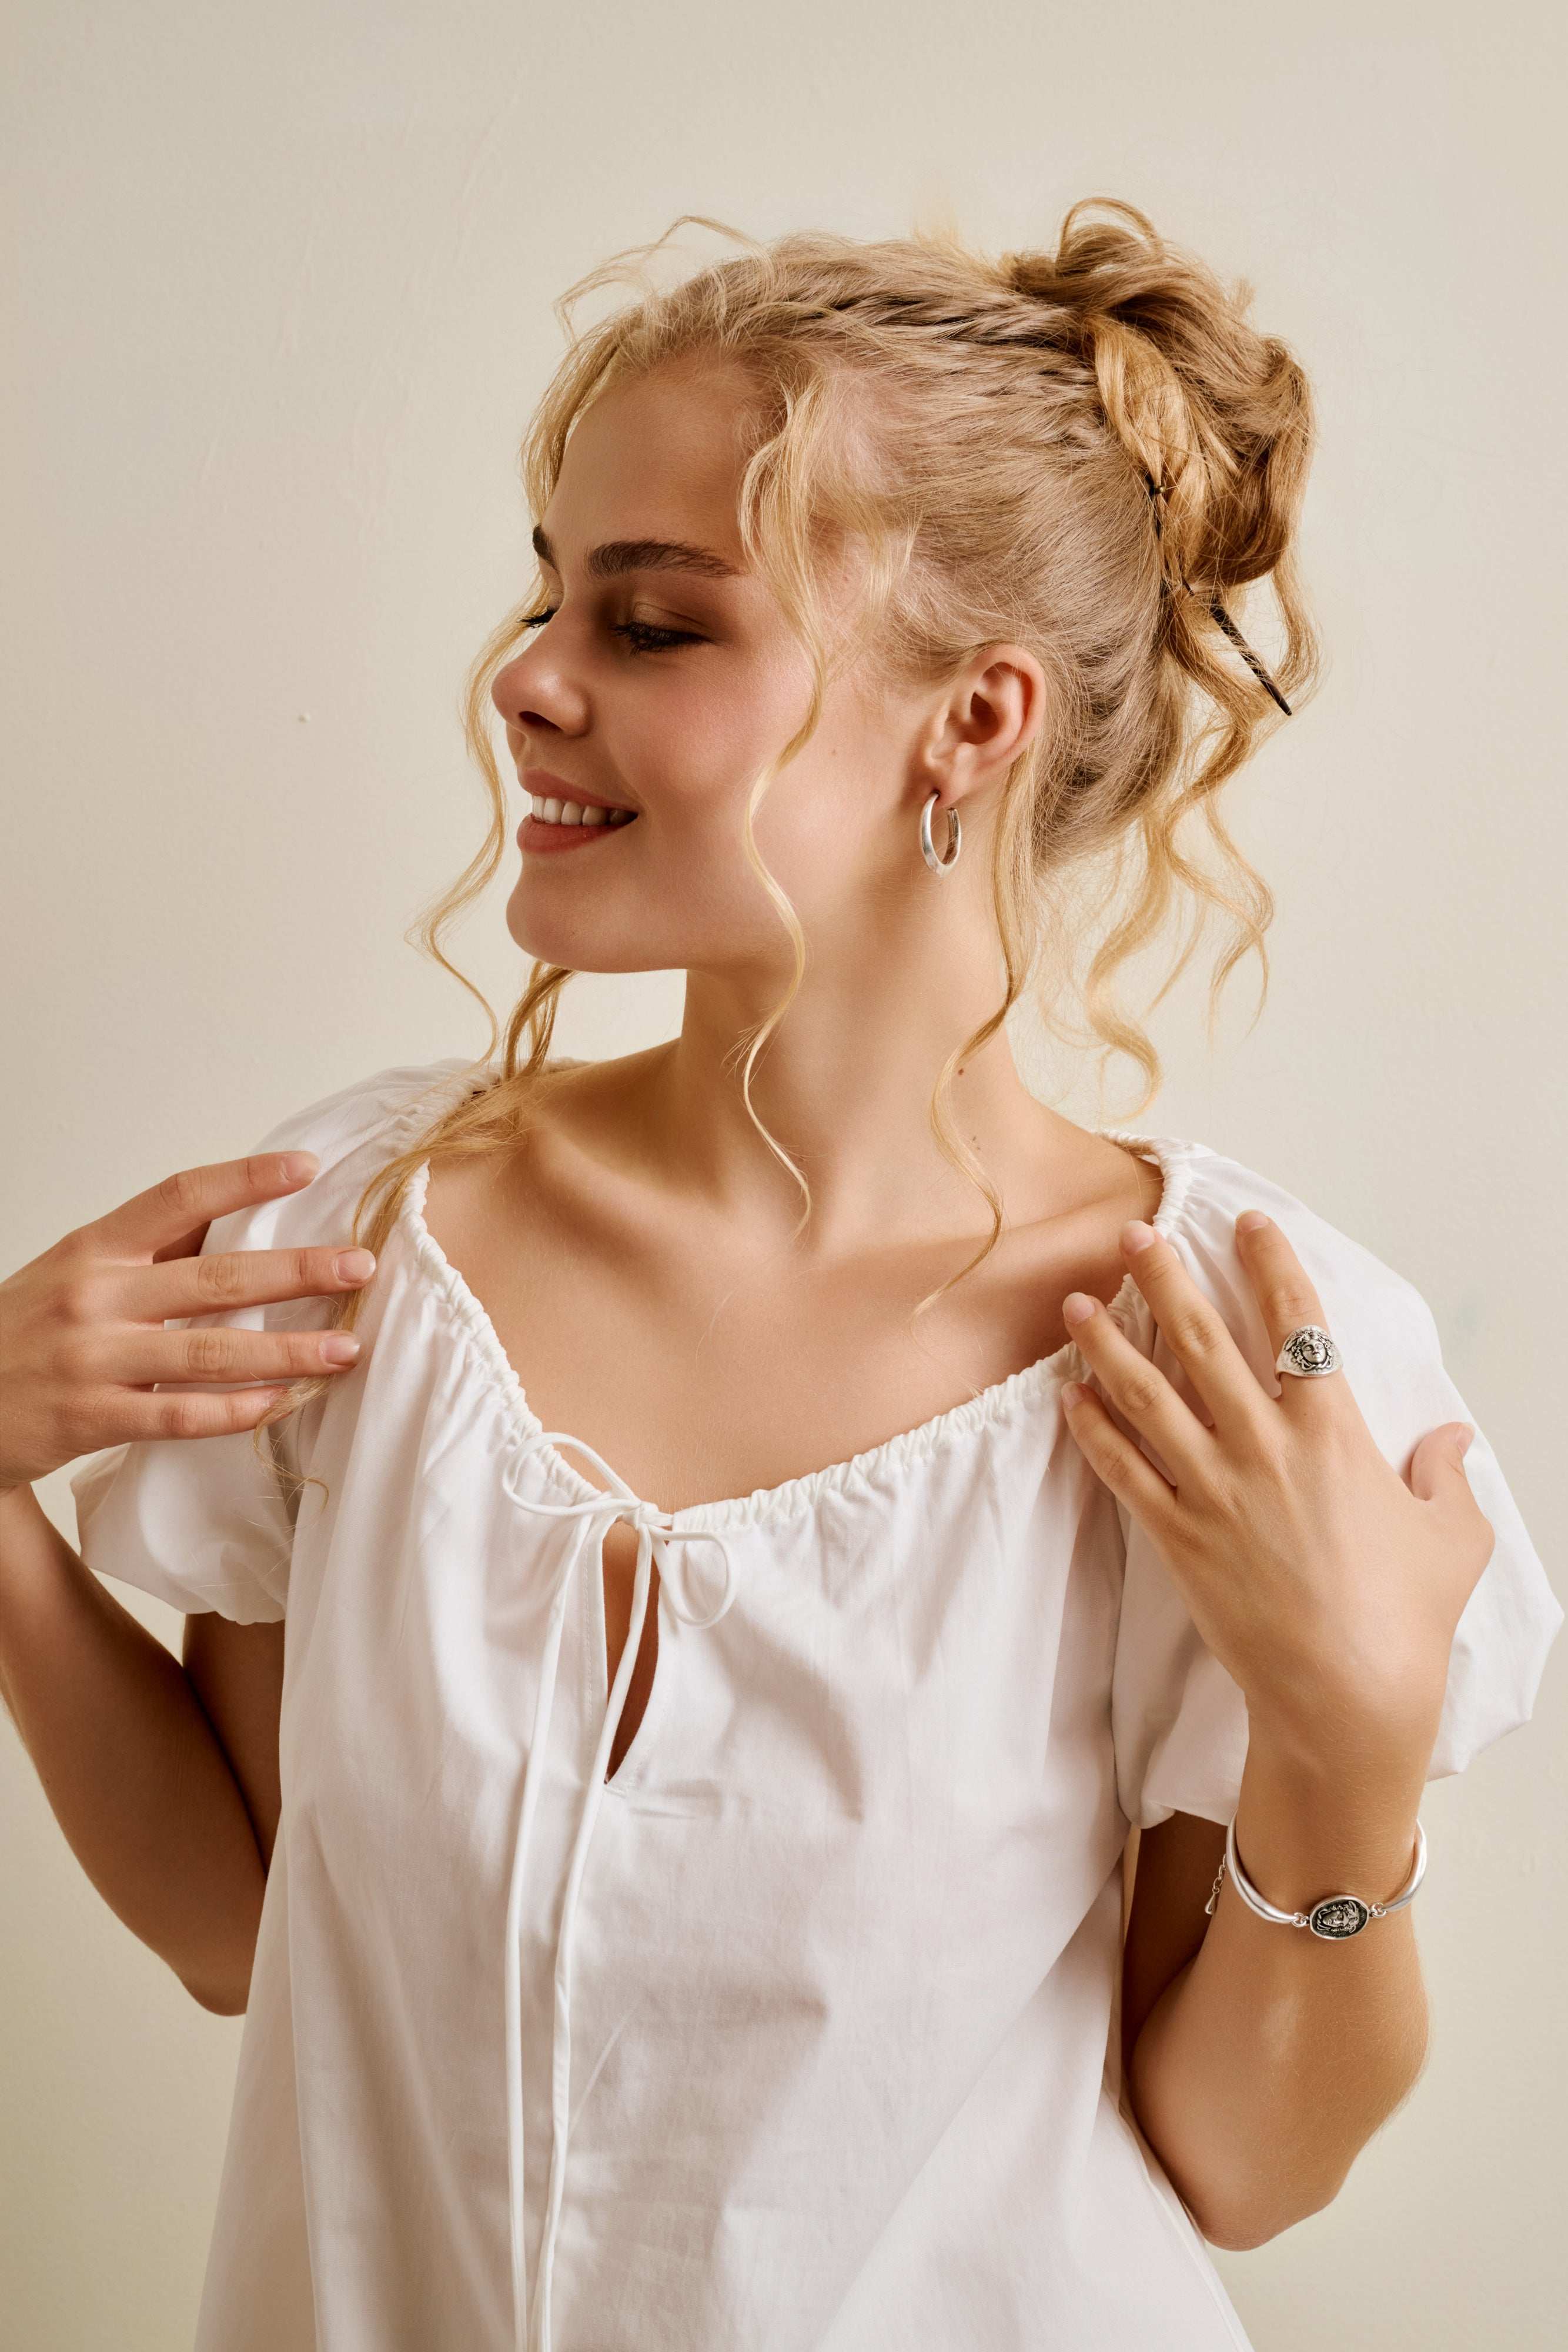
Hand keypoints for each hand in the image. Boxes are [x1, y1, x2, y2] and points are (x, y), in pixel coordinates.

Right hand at [0, 1152, 377, 1491]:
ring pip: (210, 1350)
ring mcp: (93, 1359)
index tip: (307, 1169)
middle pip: (215, 1276)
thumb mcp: (77, 1272)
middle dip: (297, 1271)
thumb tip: (240, 1218)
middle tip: (359, 1266)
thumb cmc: (29, 1331)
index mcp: (95, 1248)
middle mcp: (95, 1296)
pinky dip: (237, 1409)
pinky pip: (181, 1414)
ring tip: (346, 1348)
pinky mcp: (92, 1418)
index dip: (246, 1179)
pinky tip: (282, 1402)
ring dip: (287, 1350)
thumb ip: (150, 1250)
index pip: (179, 1197)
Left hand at [1059, 1213, 1495, 1770]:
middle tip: (1133, 1234)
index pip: (1298, 1325)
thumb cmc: (1404, 1621)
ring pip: (1147, 1397)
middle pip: (1203, 1342)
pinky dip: (1093, 1430)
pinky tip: (1069, 1397)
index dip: (1271, 1266)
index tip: (1247, 1224)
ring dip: (1107, 1344)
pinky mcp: (1177, 1537)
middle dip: (1165, 1279)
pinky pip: (1123, 1470)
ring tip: (1075, 1302)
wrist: (1345, 1697)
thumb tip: (1454, 1438)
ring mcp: (1214, 1491)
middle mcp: (1265, 1449)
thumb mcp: (1452, 1540)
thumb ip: (1448, 1478)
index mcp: (1334, 1435)